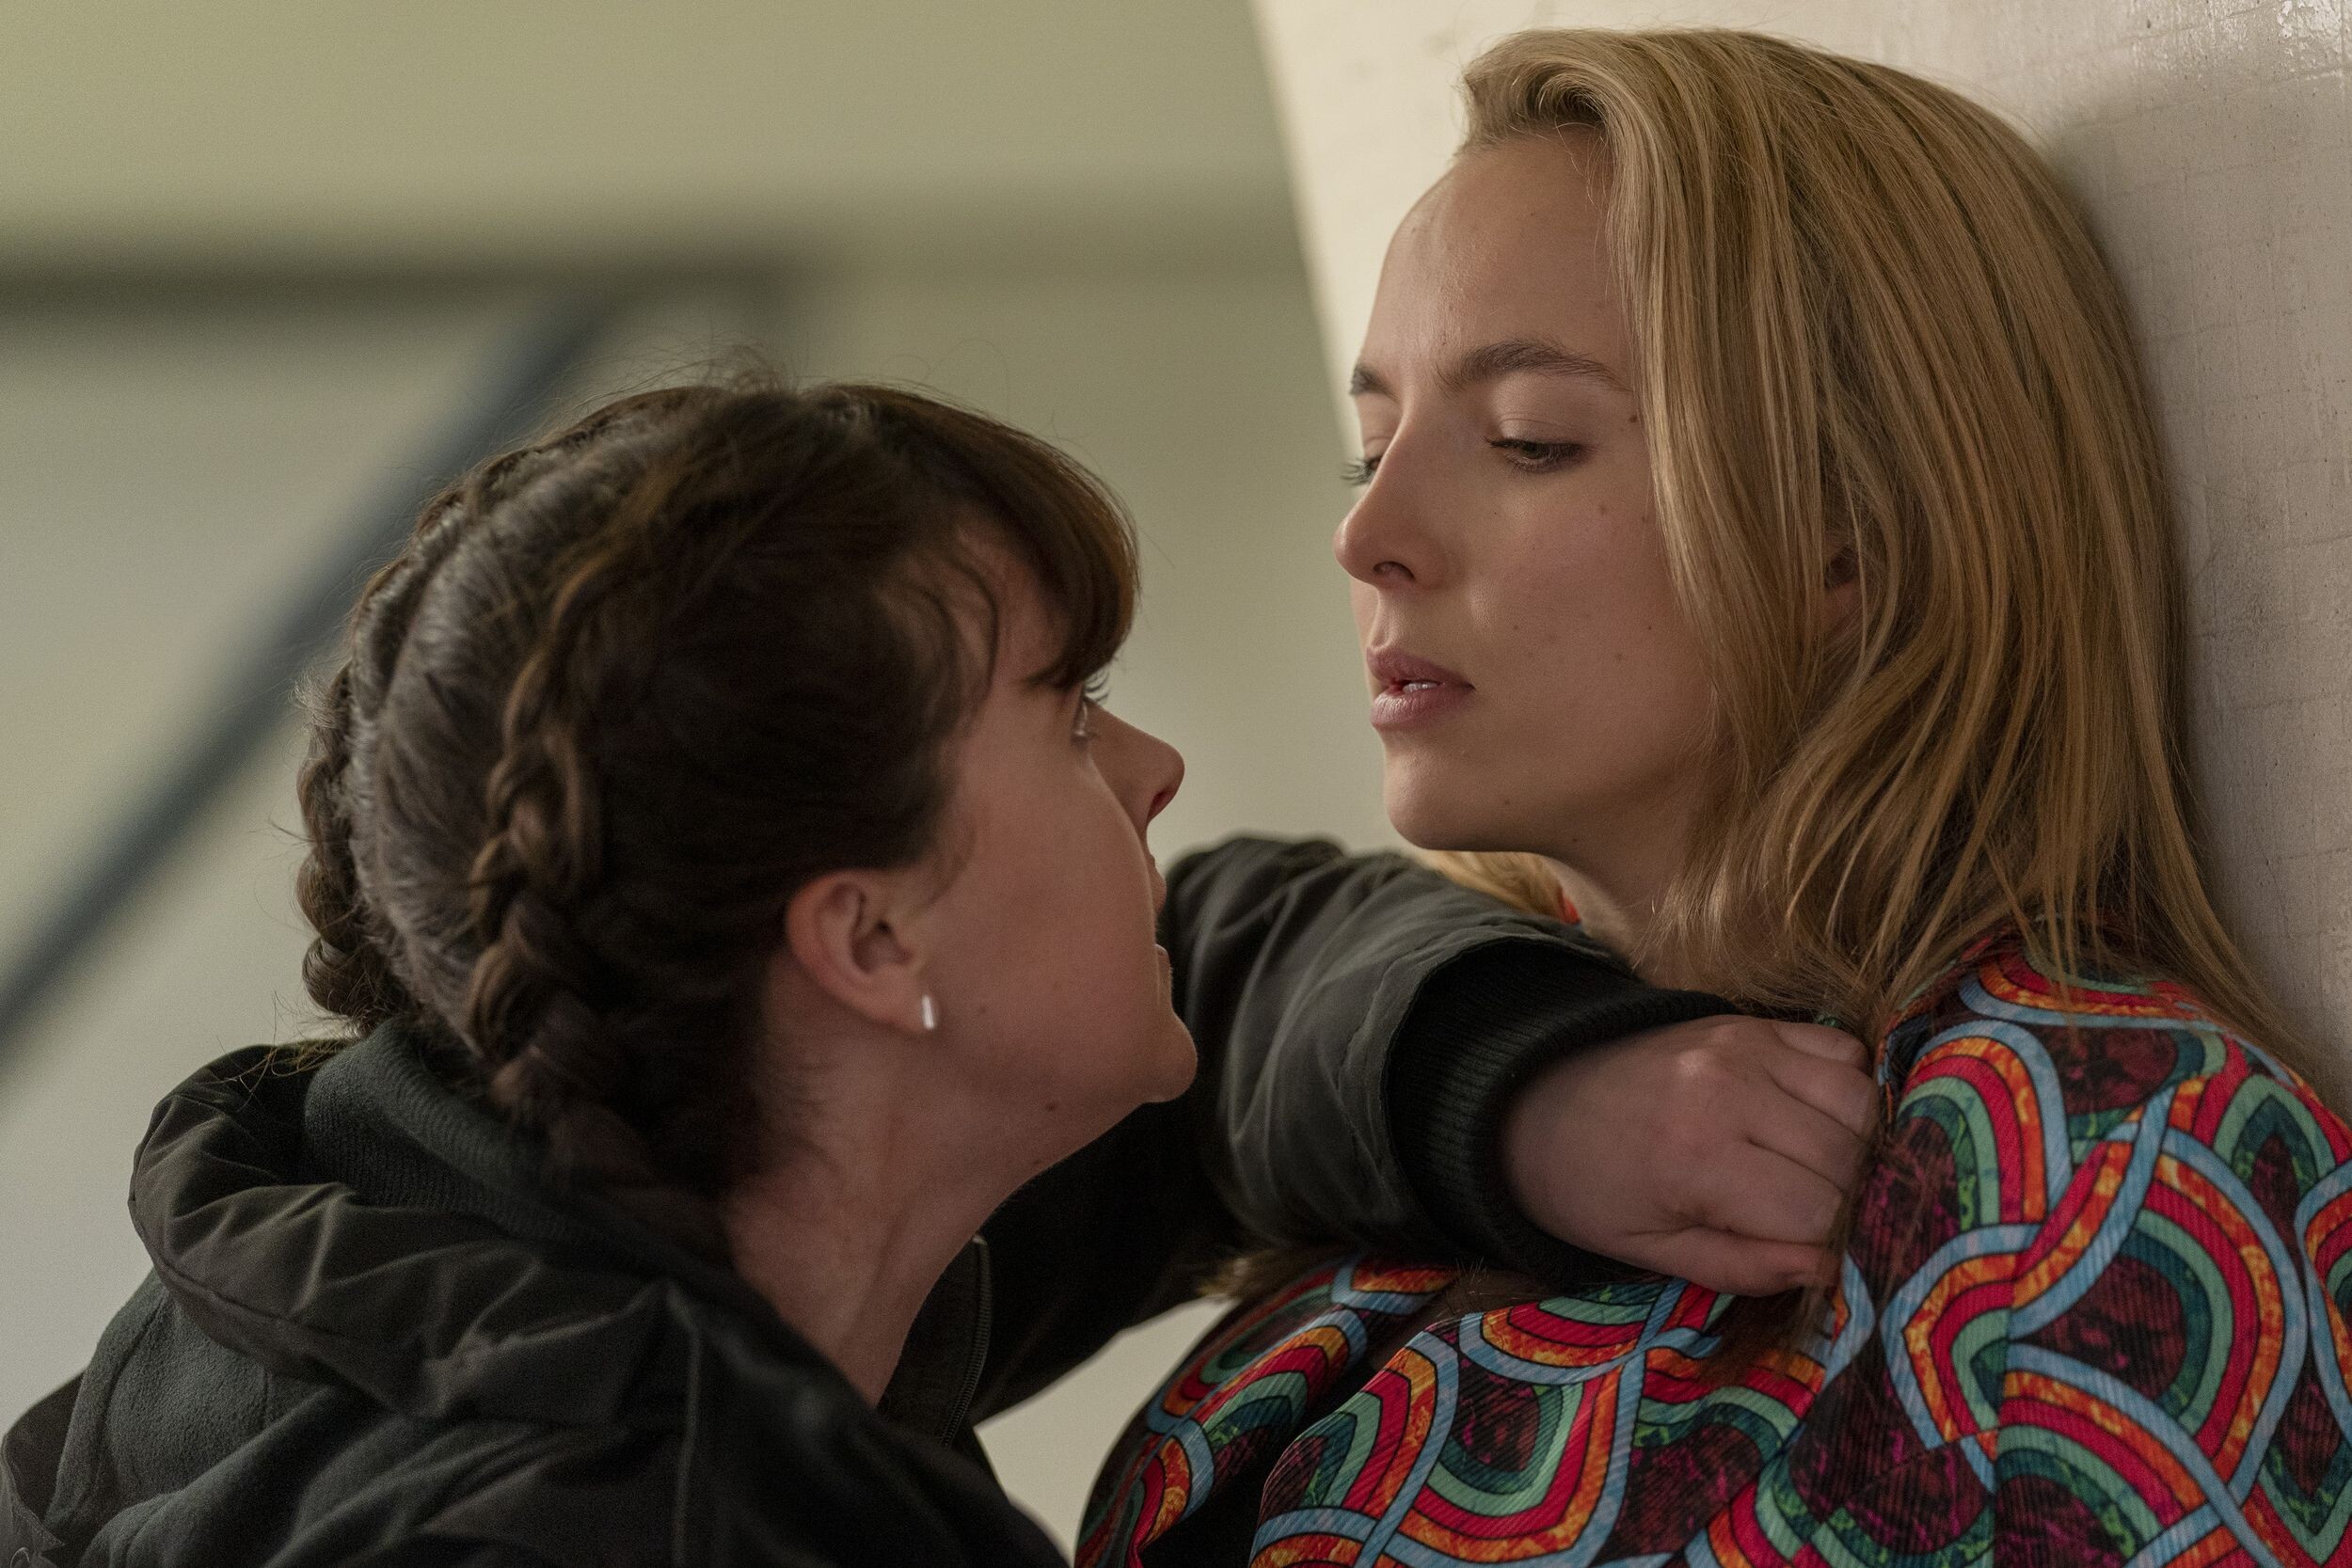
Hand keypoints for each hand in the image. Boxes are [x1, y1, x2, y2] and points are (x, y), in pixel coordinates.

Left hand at [1502, 1015, 1875, 1295]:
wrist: (1534, 1100)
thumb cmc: (1590, 1189)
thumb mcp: (1651, 1251)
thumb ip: (1744, 1268)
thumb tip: (1833, 1271)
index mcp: (1697, 1160)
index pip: (1820, 1213)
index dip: (1835, 1248)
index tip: (1824, 1262)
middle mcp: (1730, 1092)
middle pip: (1851, 1158)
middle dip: (1854, 1204)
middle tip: (1826, 1225)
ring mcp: (1745, 1046)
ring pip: (1862, 1102)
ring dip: (1863, 1147)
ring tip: (1825, 1176)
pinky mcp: (1751, 1022)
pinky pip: (1844, 1050)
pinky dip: (1851, 1090)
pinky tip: (1816, 1123)